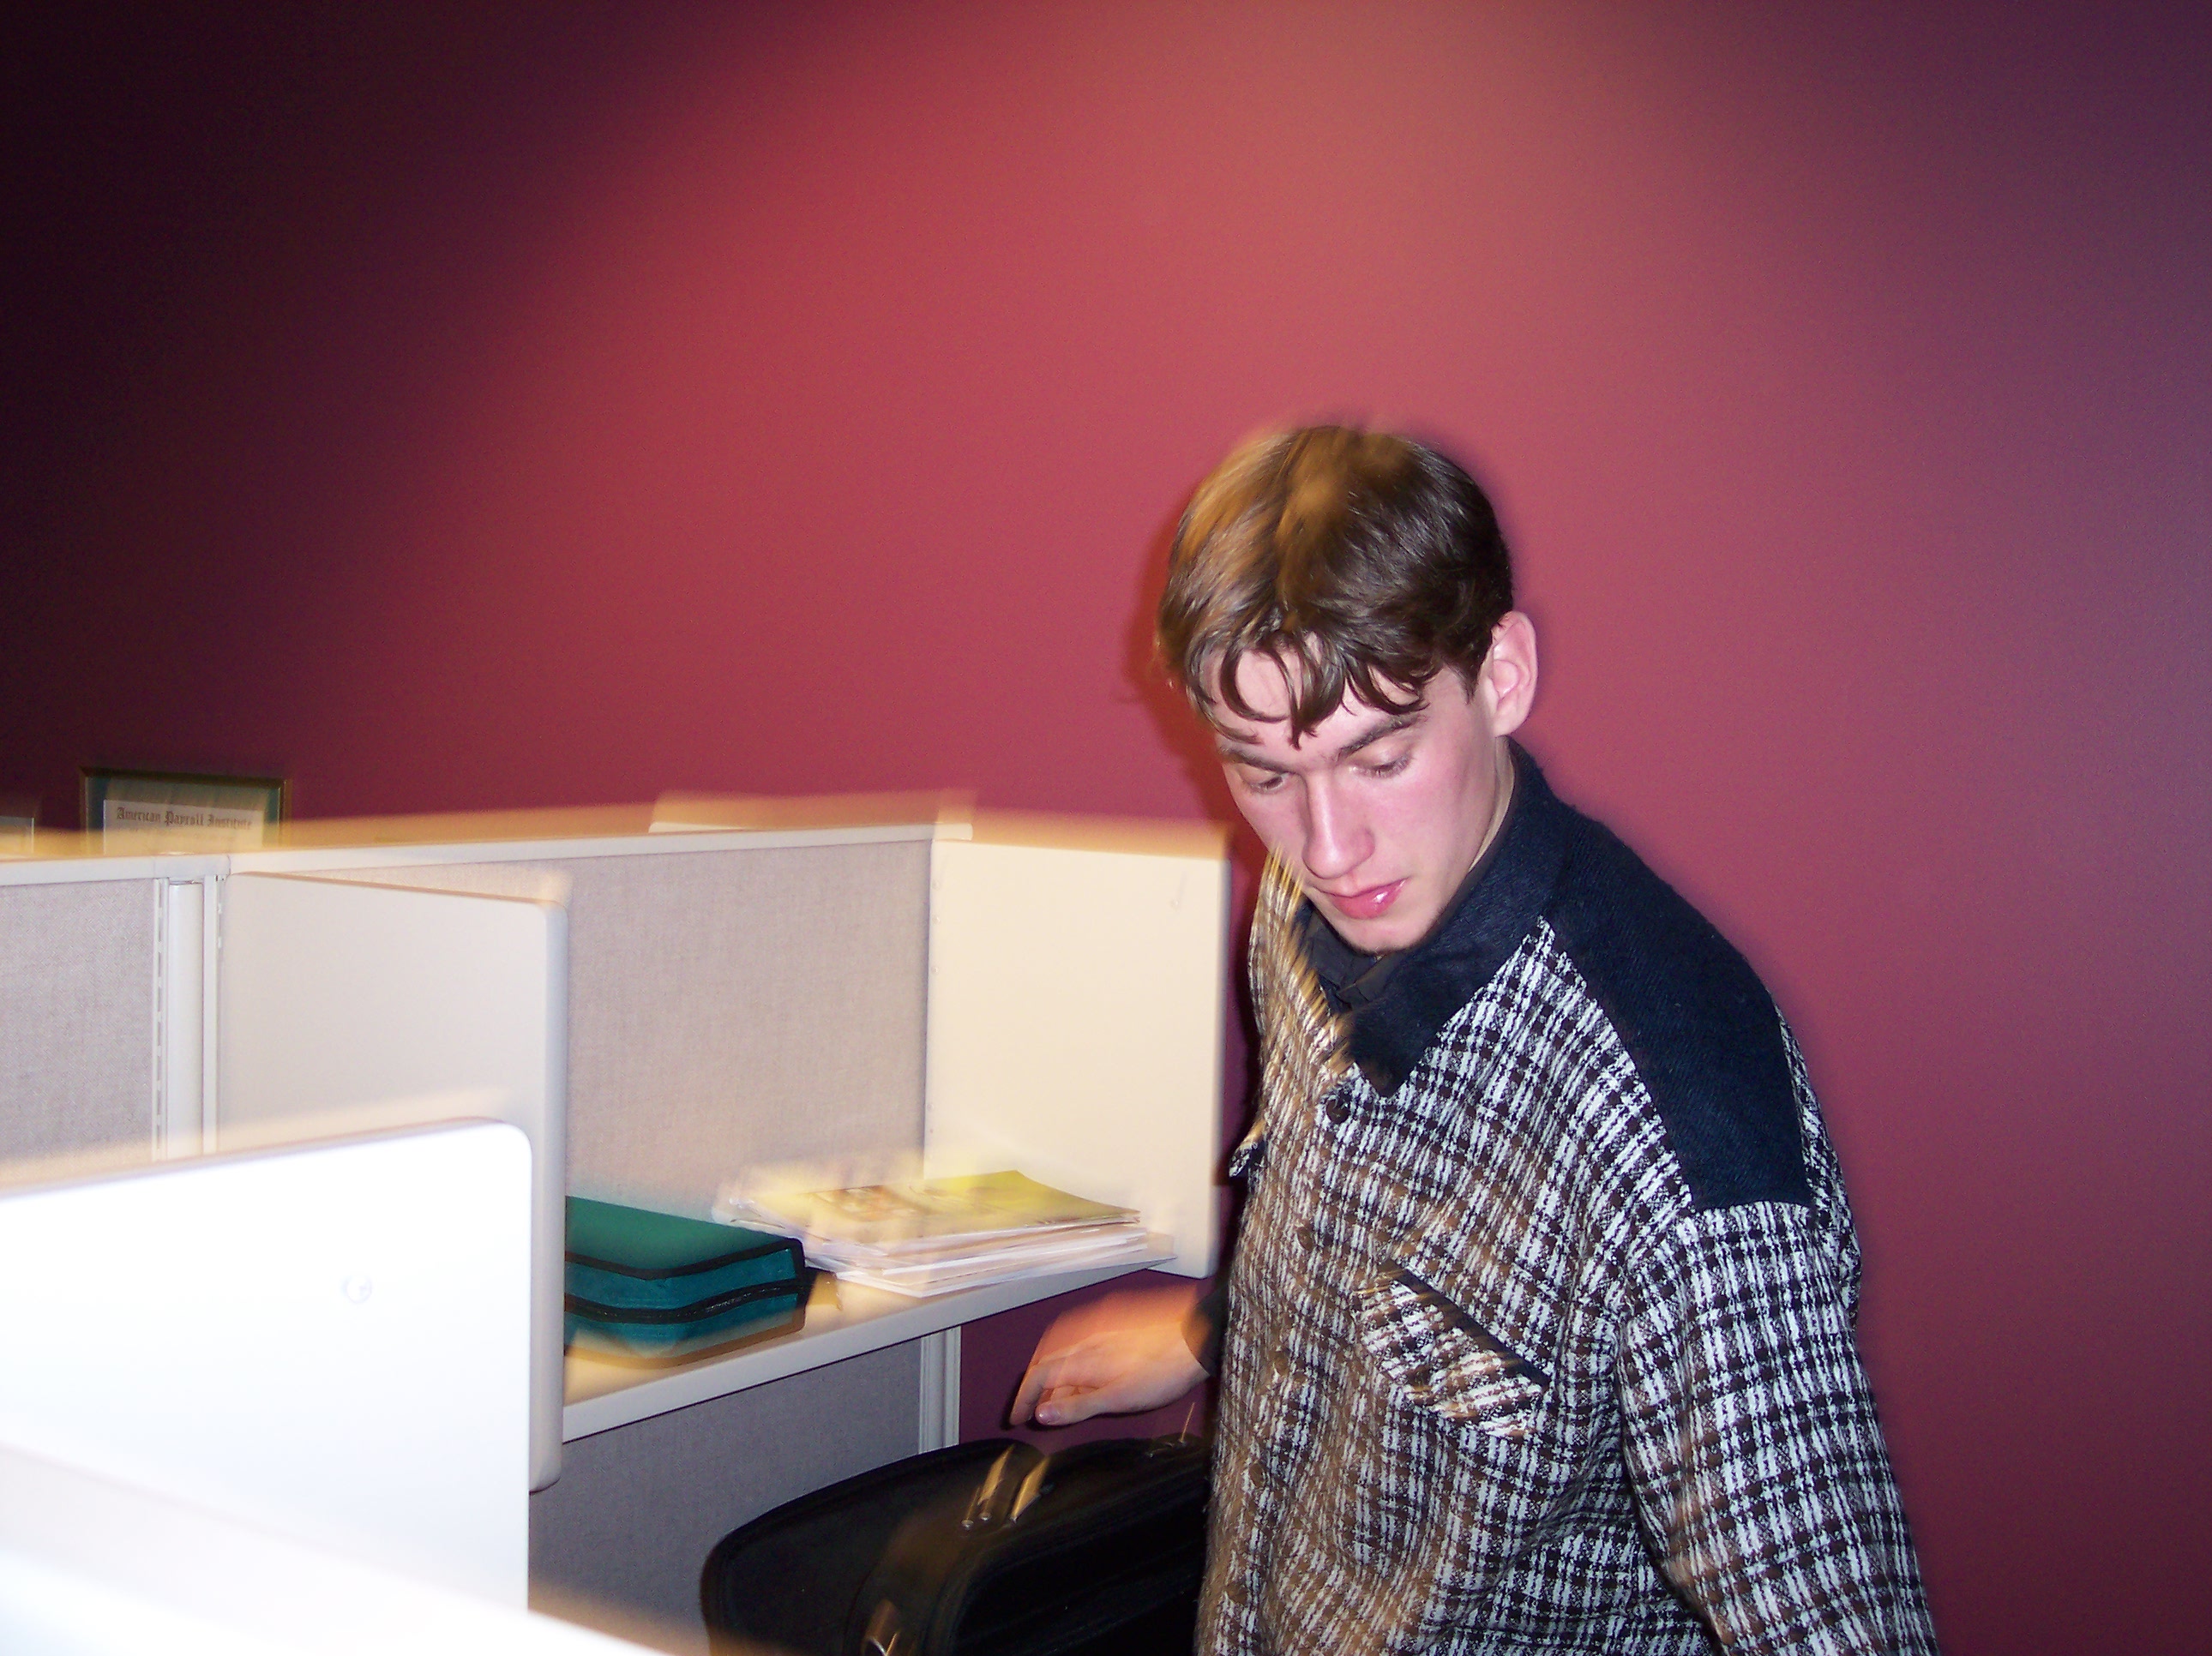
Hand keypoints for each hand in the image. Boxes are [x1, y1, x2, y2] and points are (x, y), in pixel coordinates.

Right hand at [1010, 1283, 1209, 1427]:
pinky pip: (1081, 1346)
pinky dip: (1072, 1363)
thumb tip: (1042, 1414)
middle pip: (1047, 1364)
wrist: (1193, 1338)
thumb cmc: (1162, 1370)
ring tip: (1055, 1398)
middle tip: (1030, 1410)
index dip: (1023, 1399)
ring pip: (1064, 1354)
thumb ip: (1077, 1406)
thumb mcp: (1117, 1399)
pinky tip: (1083, 1373)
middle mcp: (1086, 1340)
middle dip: (1034, 1388)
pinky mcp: (1115, 1327)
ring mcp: (1101, 1331)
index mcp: (1082, 1359)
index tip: (1016, 1417)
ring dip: (1053, 1376)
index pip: (1037, 1377)